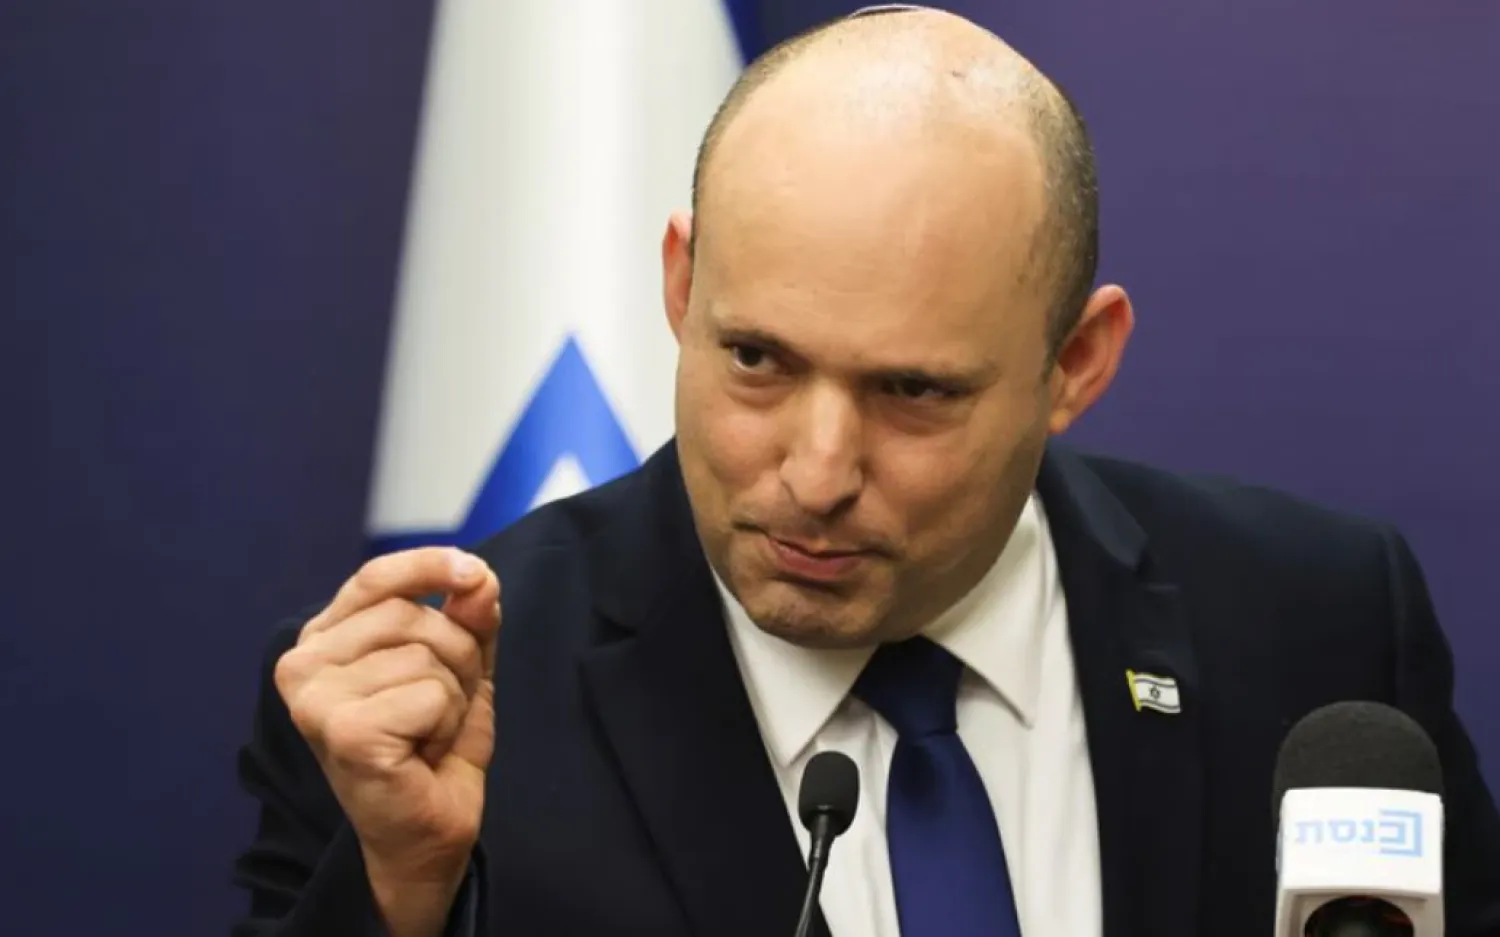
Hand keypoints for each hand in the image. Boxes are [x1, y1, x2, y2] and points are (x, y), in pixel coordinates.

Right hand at [274, 547, 500, 936]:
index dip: (429, 565)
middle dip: (456, 657)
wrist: (426, 834)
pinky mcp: (343, 730)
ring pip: (427, 654)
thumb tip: (480, 578)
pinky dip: (447, 724)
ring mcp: (315, 698)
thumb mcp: (459, 667)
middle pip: (413, 615)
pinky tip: (422, 754)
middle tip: (440, 710)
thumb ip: (468, 618)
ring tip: (428, 734)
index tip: (475, 572)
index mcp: (323, 640)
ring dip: (453, 697)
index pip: (374, 578)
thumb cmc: (432, 748)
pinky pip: (431, 694)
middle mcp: (303, 664)